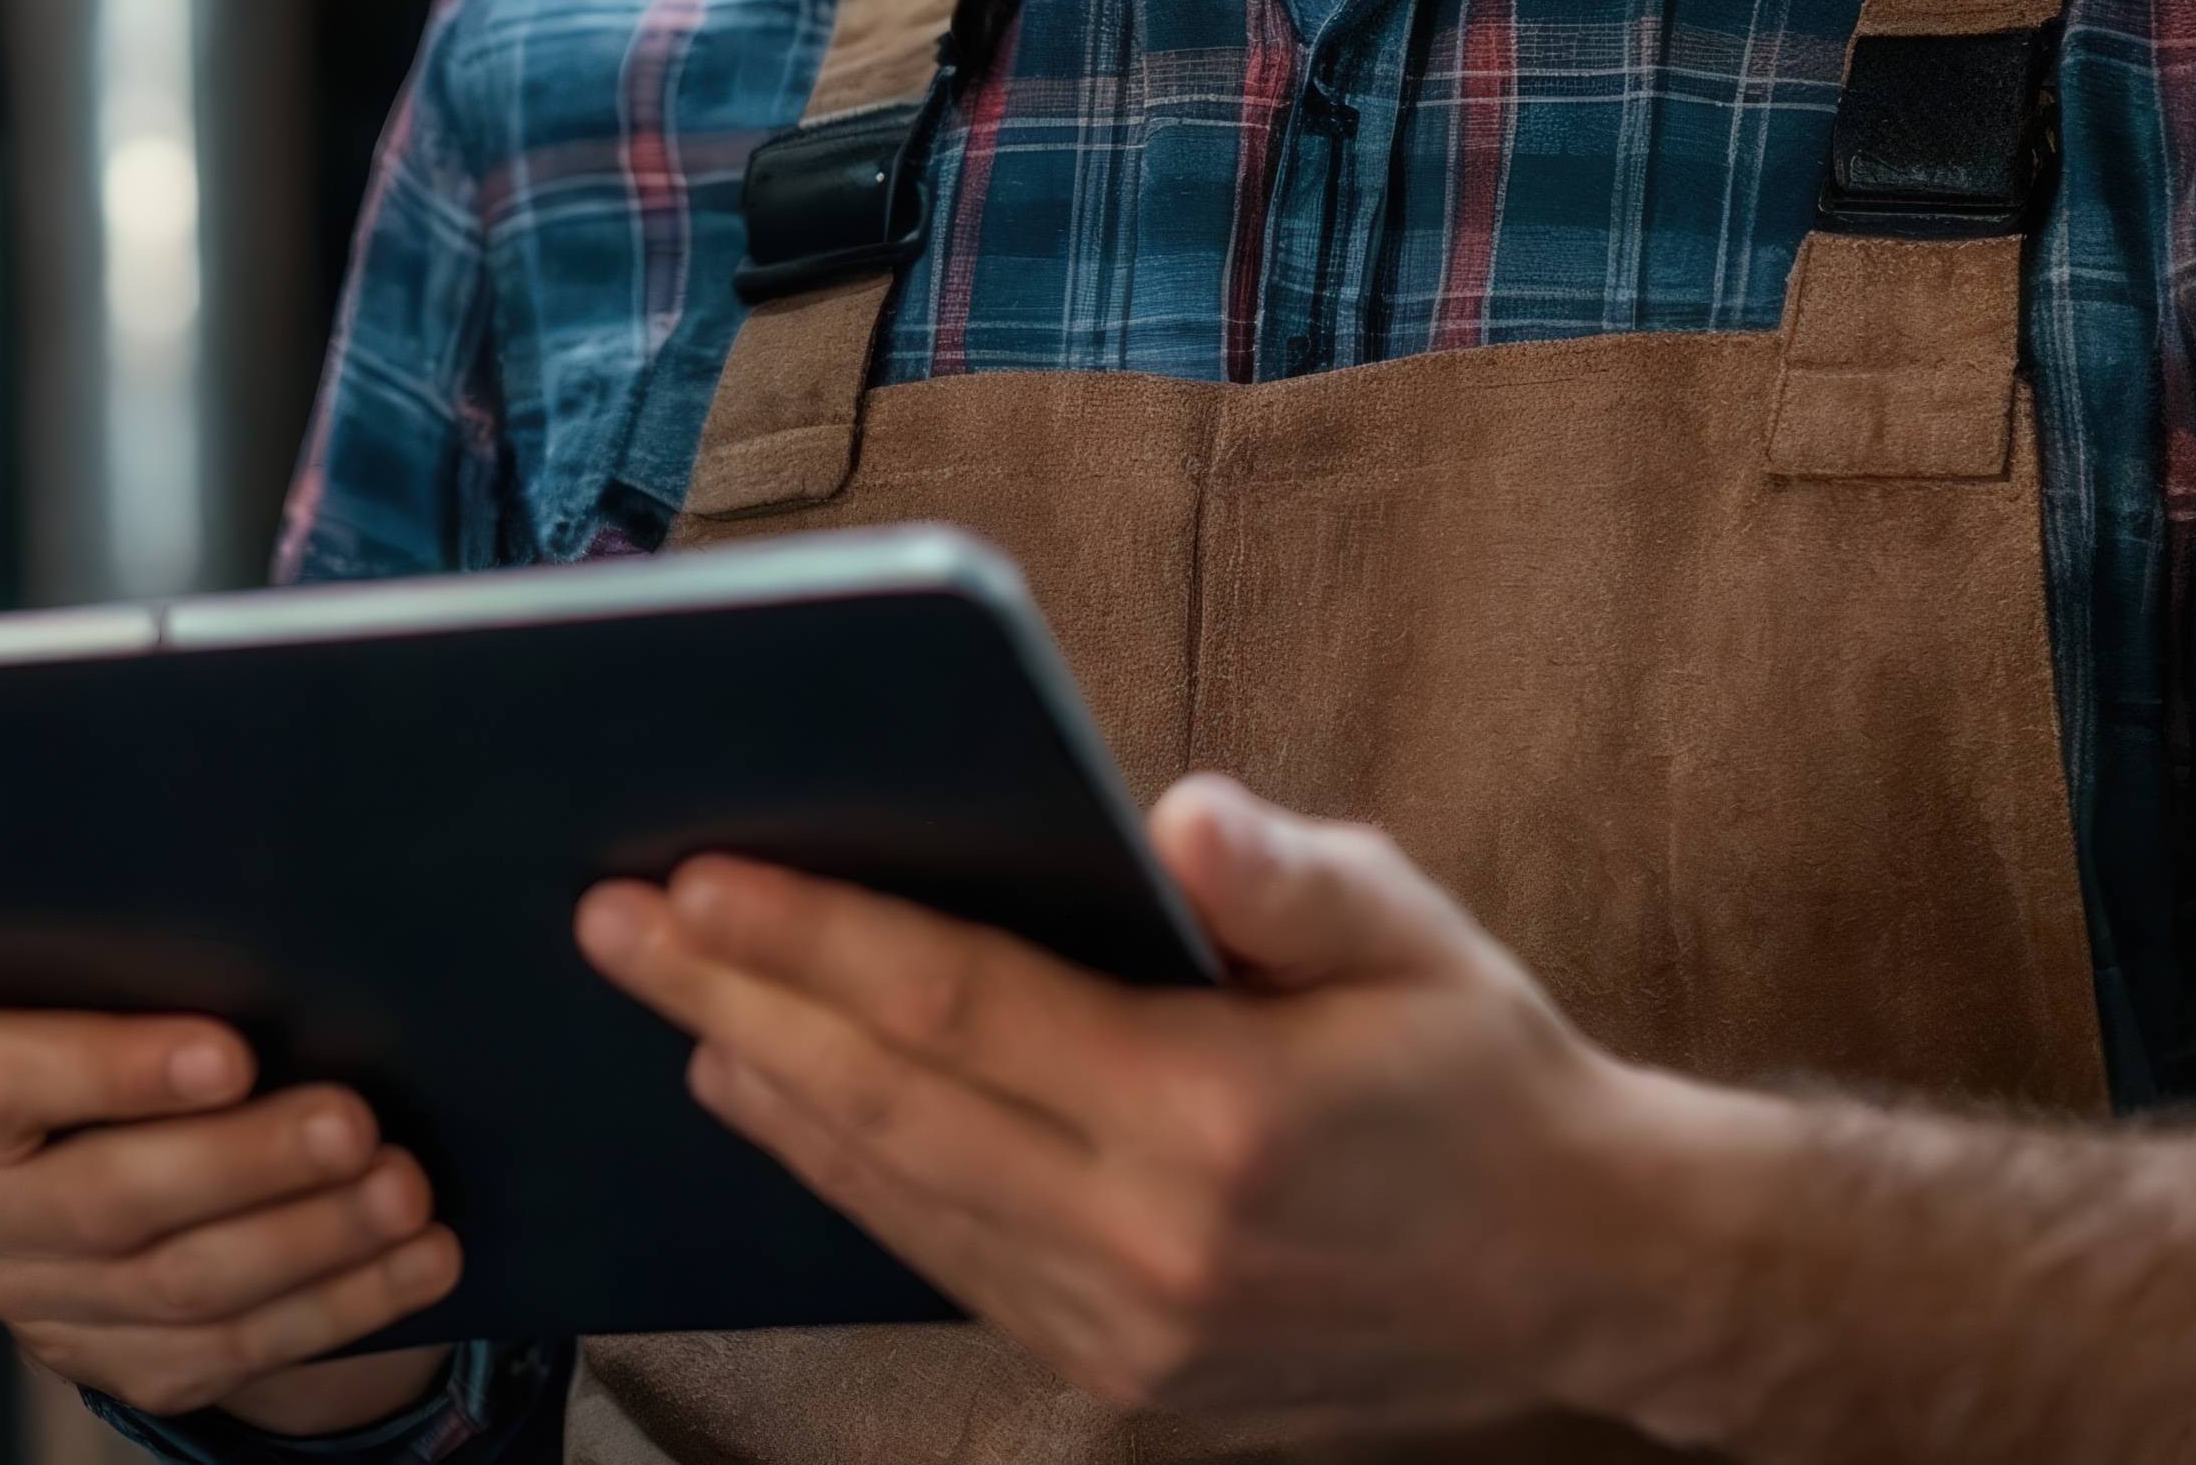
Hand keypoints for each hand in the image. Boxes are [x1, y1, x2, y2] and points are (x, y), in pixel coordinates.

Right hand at [0, 1007, 460, 1430]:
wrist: (96, 1137)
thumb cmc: (107, 1016)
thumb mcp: (86, 977)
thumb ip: (133, 967)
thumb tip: (279, 940)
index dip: (104, 1070)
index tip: (230, 1052)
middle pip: (103, 1199)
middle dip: (245, 1164)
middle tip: (354, 1123)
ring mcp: (30, 1298)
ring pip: (177, 1286)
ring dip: (310, 1239)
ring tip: (403, 1188)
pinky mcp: (109, 1362)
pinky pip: (230, 1350)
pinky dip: (338, 1303)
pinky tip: (416, 1258)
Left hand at [573, 772, 1726, 1426]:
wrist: (1582, 1275)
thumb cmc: (1484, 1073)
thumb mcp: (1415, 936)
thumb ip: (1288, 878)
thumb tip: (1178, 814)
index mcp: (1216, 1116)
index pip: (958, 1011)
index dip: (814, 940)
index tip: (695, 879)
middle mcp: (1154, 1243)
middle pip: (888, 1107)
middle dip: (734, 1004)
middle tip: (613, 924)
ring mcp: (1130, 1332)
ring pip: (898, 1199)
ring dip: (770, 1097)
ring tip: (672, 1006)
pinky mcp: (1125, 1381)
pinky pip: (951, 1263)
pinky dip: (853, 1180)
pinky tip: (788, 1108)